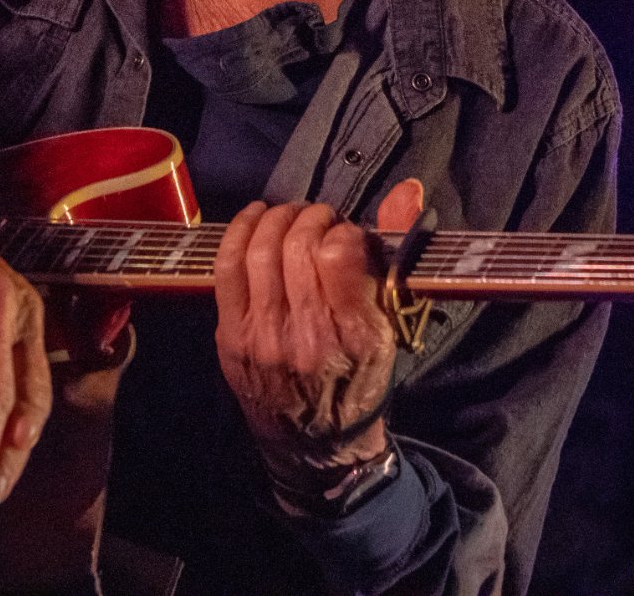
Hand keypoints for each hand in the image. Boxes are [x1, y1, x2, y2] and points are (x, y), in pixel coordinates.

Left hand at [212, 179, 423, 488]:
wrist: (314, 444)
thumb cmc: (359, 380)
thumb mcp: (391, 326)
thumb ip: (396, 254)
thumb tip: (407, 190)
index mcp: (353, 337)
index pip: (337, 254)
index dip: (343, 231)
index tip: (348, 236)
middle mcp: (304, 337)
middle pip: (297, 246)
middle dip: (311, 217)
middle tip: (321, 219)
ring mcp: (261, 337)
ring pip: (260, 250)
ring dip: (279, 219)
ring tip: (293, 217)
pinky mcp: (231, 337)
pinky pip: (226, 267)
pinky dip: (240, 231)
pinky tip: (256, 218)